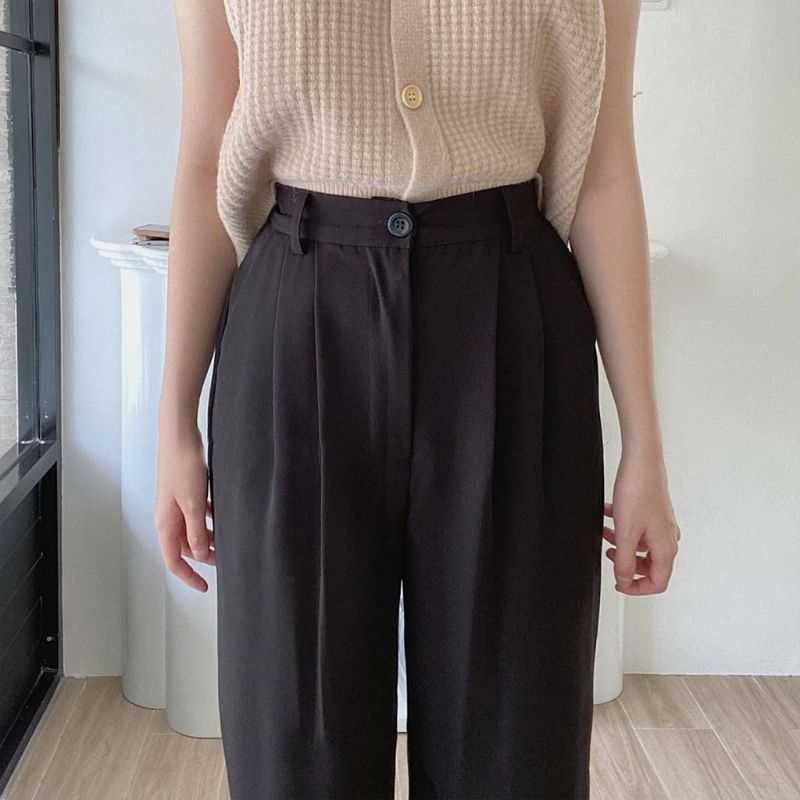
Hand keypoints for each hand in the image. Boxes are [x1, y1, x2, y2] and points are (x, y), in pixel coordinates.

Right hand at [153, 423, 215, 591]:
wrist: (179, 436)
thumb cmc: (182, 466)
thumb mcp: (194, 504)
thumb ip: (197, 532)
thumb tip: (200, 555)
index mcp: (165, 524)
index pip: (173, 560)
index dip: (188, 576)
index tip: (204, 587)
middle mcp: (167, 516)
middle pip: (184, 546)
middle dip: (203, 555)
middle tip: (225, 558)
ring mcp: (175, 503)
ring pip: (192, 529)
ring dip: (208, 536)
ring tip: (227, 538)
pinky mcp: (184, 491)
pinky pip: (196, 513)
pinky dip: (208, 518)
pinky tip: (222, 515)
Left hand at [603, 450, 680, 594]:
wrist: (641, 460)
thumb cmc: (638, 492)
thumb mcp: (626, 533)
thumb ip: (625, 562)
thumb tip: (624, 581)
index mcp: (666, 548)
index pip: (658, 582)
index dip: (637, 588)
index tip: (618, 583)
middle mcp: (667, 537)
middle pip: (650, 566)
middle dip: (628, 564)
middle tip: (610, 556)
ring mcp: (661, 524)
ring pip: (642, 545)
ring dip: (622, 544)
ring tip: (605, 533)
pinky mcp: (652, 511)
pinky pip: (638, 528)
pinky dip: (623, 527)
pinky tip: (608, 515)